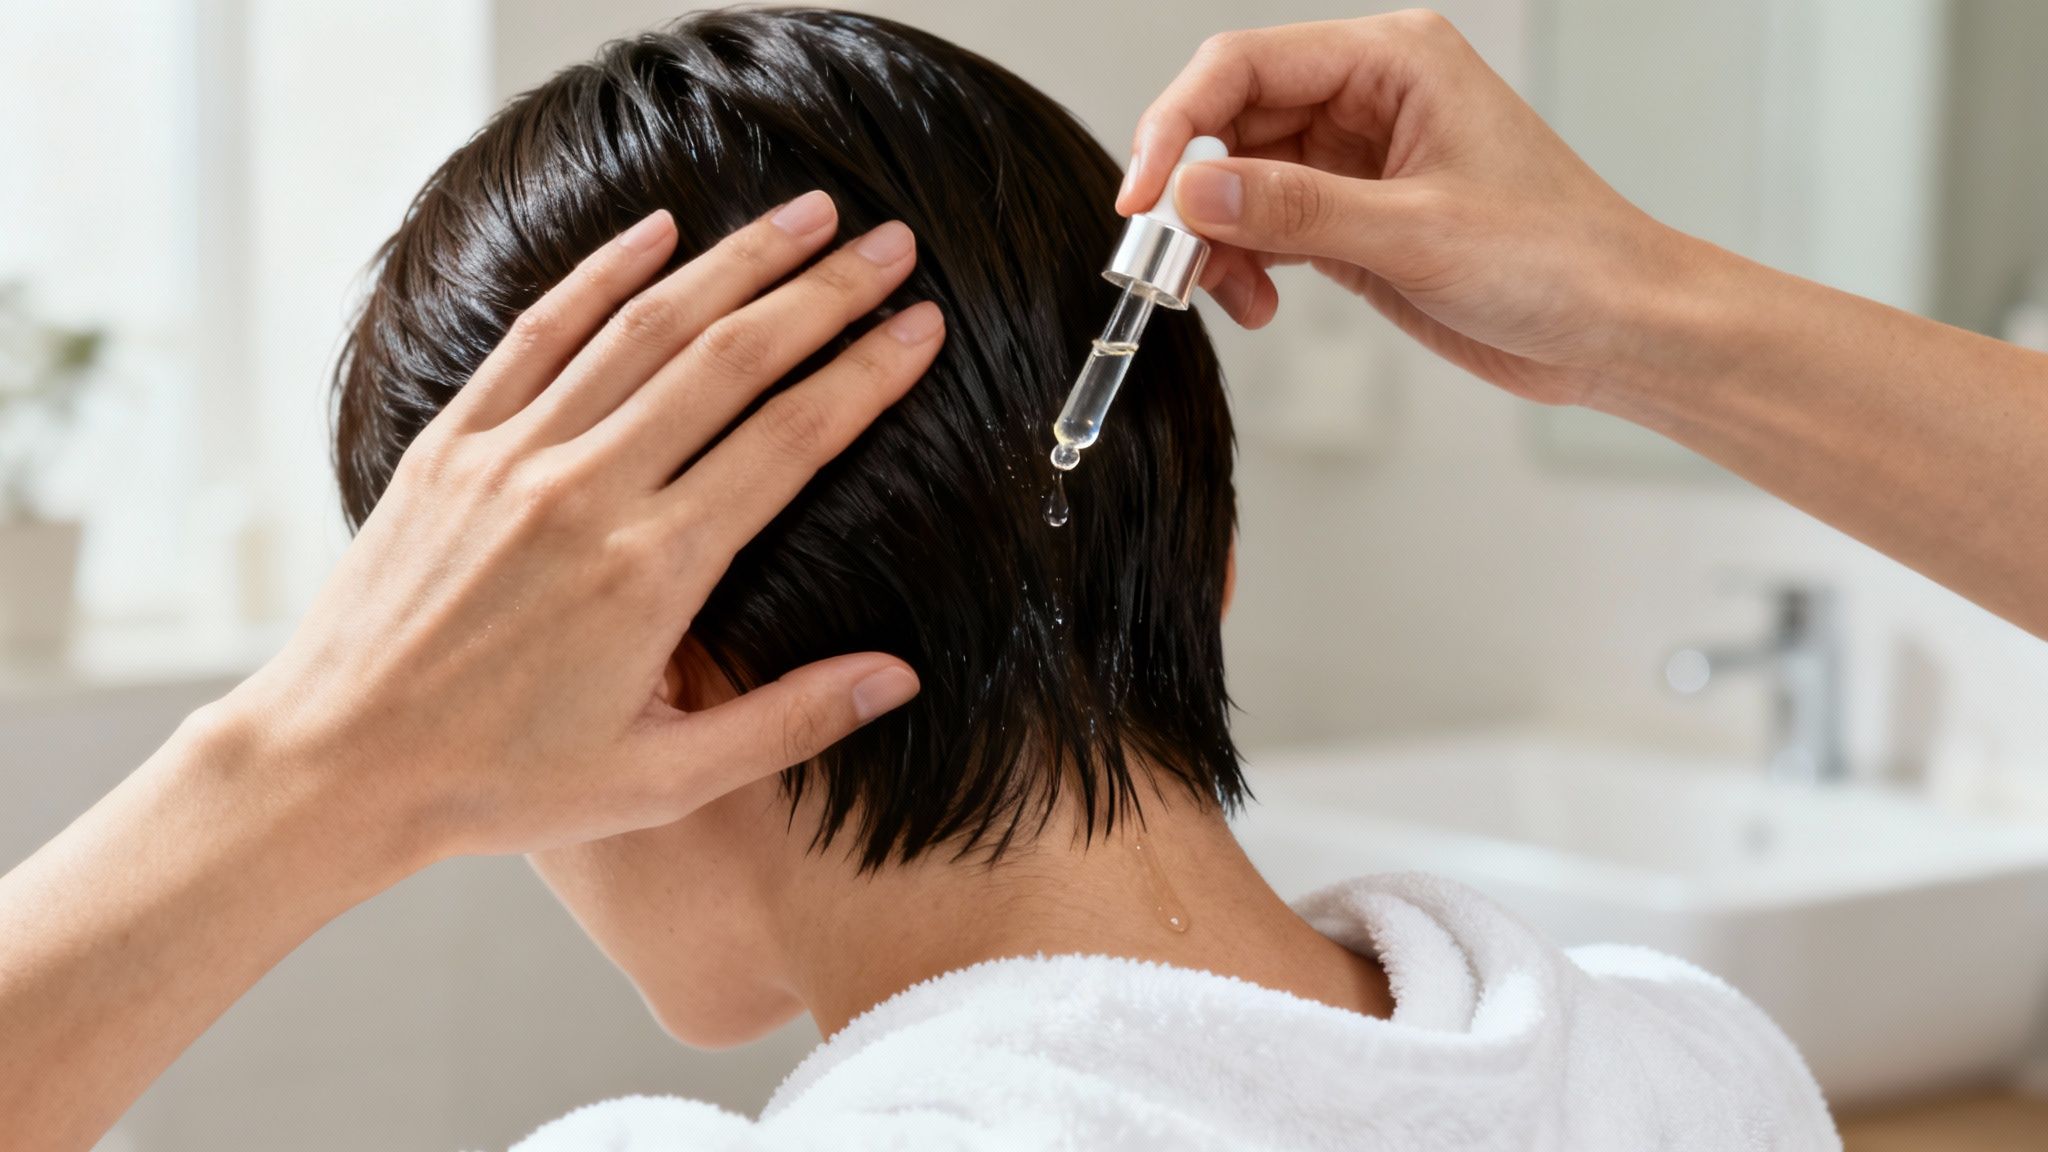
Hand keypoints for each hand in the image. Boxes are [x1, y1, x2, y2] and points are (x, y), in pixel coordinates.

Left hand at [216, 194, 941, 863]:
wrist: (336, 763)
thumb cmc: (502, 786)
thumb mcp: (660, 782)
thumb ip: (789, 722)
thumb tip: (902, 677)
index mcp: (652, 573)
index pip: (791, 441)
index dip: (868, 373)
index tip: (924, 325)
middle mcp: (586, 493)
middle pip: (732, 360)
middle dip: (825, 293)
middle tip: (894, 243)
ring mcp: (513, 456)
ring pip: (645, 326)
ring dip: (736, 261)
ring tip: (808, 214)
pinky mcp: (452, 443)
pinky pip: (539, 333)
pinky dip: (602, 271)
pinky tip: (658, 227)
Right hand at [1119, 10, 1686, 406]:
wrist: (1615, 328)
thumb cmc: (1557, 258)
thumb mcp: (1415, 233)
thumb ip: (1295, 211)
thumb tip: (1191, 195)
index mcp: (1392, 60)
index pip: (1245, 66)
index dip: (1177, 126)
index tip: (1143, 199)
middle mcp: (1367, 97)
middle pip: (1230, 122)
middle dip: (1191, 194)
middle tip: (1169, 261)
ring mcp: (1356, 159)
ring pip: (1237, 182)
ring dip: (1215, 241)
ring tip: (1230, 296)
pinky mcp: (1353, 218)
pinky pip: (1265, 227)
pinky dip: (1243, 265)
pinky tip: (1256, 303)